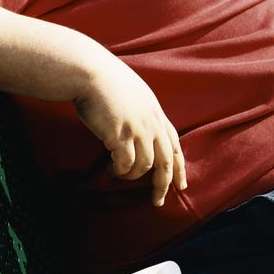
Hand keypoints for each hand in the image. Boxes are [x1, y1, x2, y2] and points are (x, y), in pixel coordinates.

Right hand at [73, 57, 185, 205]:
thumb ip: (144, 115)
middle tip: (157, 201)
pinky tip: (110, 169)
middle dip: (163, 184)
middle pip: (166, 162)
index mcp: (158, 115)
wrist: (91, 72)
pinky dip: (119, 171)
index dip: (180, 167)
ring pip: (145, 166)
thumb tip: (142, 134)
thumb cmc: (107, 82)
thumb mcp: (136, 96)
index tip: (182, 185)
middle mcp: (153, 124)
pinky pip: (126, 164)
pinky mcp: (120, 135)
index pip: (176, 146)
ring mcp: (138, 130)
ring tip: (119, 174)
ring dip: (131, 176)